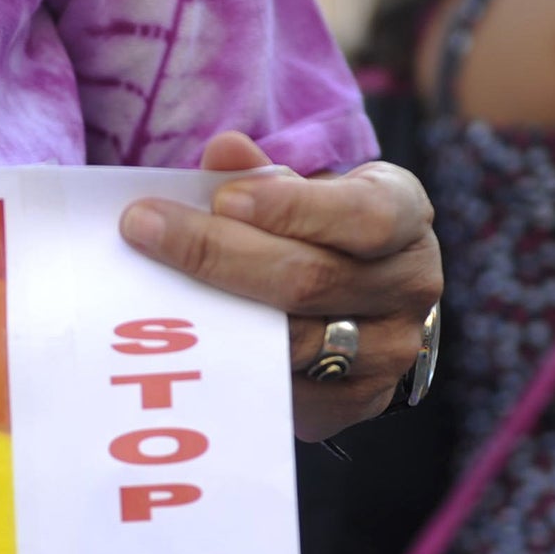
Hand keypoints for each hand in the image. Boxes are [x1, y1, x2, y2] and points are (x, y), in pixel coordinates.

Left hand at [119, 131, 441, 441]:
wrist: (357, 303)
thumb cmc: (317, 231)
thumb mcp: (301, 190)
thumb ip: (261, 175)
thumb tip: (223, 152)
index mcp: (405, 215)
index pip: (363, 216)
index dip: (291, 208)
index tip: (220, 197)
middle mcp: (410, 284)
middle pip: (309, 280)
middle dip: (217, 253)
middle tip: (144, 229)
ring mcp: (389, 350)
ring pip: (293, 342)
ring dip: (211, 314)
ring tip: (146, 286)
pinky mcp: (357, 400)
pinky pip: (285, 390)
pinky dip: (230, 364)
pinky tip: (180, 341)